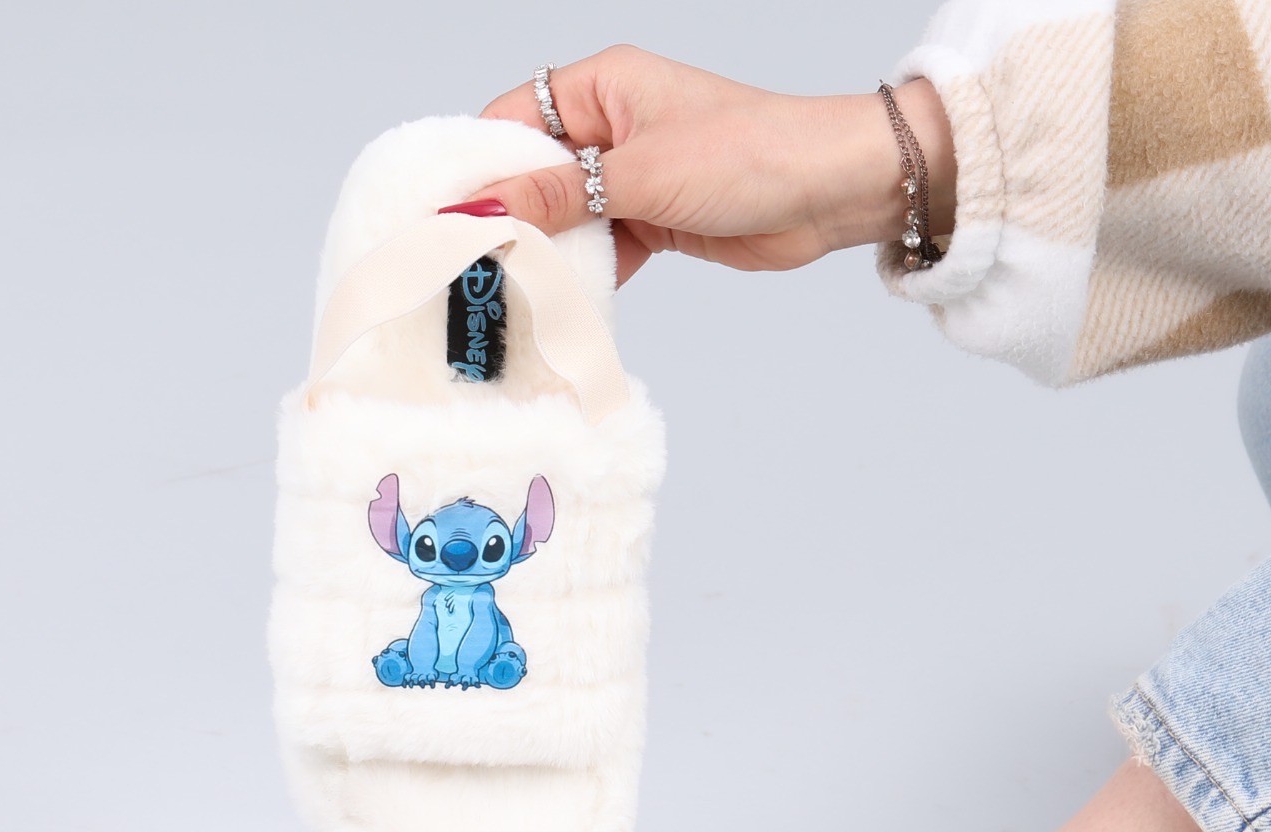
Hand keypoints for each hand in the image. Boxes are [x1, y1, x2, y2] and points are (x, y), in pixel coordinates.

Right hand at [467, 47, 956, 282]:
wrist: (829, 192)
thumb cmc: (748, 154)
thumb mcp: (640, 174)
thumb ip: (557, 194)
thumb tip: (480, 208)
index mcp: (600, 87)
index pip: (512, 122)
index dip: (476, 170)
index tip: (441, 219)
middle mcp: (610, 127)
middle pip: (534, 174)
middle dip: (508, 221)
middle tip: (468, 269)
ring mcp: (632, 176)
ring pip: (567, 218)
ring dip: (548, 256)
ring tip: (510, 296)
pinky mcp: (654, 220)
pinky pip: (602, 248)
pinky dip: (586, 275)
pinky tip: (564, 305)